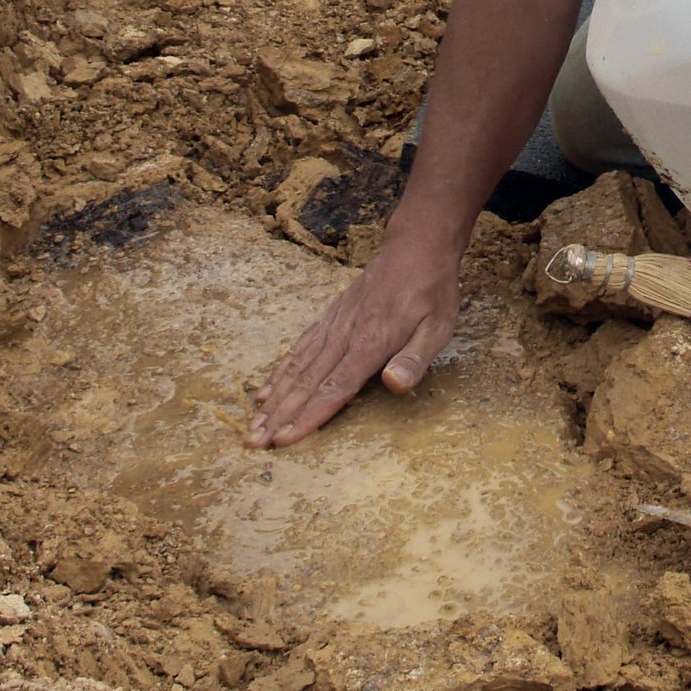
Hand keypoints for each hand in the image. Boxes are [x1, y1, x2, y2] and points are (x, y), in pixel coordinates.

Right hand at [247, 230, 461, 446]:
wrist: (415, 247)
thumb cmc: (431, 292)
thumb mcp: (438, 326)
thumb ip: (415, 359)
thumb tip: (393, 385)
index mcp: (371, 343)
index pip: (335, 388)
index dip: (308, 416)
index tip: (283, 440)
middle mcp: (344, 335)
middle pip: (306, 383)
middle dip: (278, 416)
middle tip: (252, 442)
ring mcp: (333, 325)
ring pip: (297, 367)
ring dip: (273, 399)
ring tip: (252, 425)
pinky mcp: (330, 318)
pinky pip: (300, 348)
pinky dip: (280, 371)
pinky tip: (266, 390)